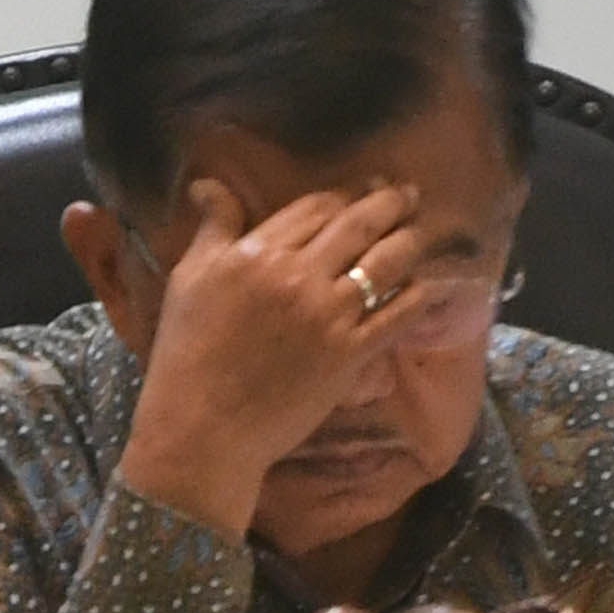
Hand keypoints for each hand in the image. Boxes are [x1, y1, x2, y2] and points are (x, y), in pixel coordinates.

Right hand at [115, 178, 435, 538]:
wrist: (202, 427)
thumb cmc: (185, 353)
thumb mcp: (188, 280)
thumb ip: (212, 230)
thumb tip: (208, 185)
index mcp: (256, 252)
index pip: (315, 207)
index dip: (345, 195)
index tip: (363, 191)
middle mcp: (298, 275)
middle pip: (359, 224)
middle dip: (391, 204)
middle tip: (408, 195)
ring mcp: (329, 314)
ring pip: (387, 261)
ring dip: (410, 241)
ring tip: (419, 233)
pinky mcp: (350, 352)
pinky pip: (399, 313)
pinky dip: (419, 295)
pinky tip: (428, 285)